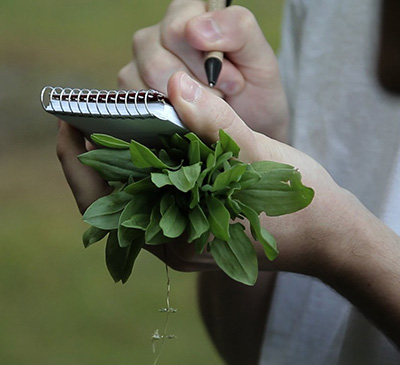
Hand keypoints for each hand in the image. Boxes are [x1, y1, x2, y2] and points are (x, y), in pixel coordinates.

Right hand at [118, 0, 288, 140]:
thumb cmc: (252, 90)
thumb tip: (194, 31)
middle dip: (196, 86)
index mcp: (192, 12)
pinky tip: (186, 115)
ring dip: (182, 102)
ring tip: (207, 104)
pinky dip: (166, 114)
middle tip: (222, 94)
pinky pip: (137, 101)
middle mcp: (162, 33)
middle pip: (157, 58)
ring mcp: (143, 62)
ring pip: (146, 81)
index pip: (178, 29)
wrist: (248, 128)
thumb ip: (237, 30)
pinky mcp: (134, 91)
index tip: (232, 80)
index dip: (206, 62)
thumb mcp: (258, 57)